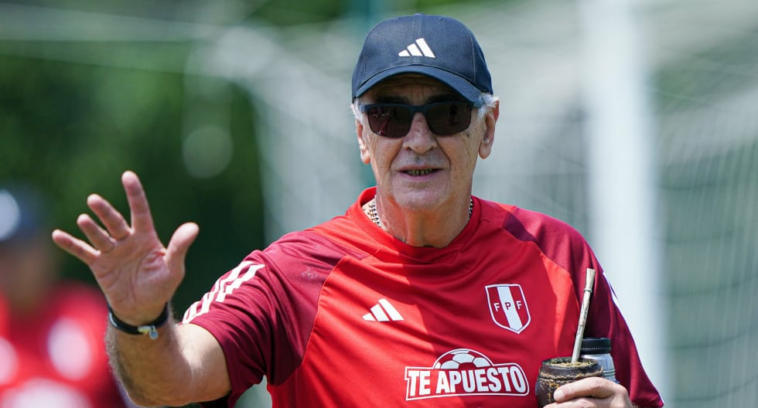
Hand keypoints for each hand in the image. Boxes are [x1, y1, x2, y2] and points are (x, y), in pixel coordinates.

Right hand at [52, 171, 197, 324]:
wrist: (143, 308)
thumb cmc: (161, 286)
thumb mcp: (173, 268)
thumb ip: (179, 247)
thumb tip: (193, 227)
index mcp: (146, 237)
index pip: (140, 211)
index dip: (135, 194)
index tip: (128, 176)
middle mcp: (127, 240)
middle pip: (115, 221)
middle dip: (105, 211)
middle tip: (94, 200)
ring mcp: (112, 251)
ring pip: (99, 235)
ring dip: (91, 227)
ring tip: (84, 219)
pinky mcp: (99, 265)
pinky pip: (83, 252)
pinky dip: (70, 244)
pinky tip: (57, 235)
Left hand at [545, 377, 631, 407]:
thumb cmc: (610, 404)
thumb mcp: (606, 394)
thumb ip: (588, 391)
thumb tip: (558, 395)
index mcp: (616, 391)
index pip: (593, 385)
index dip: (573, 389)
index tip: (556, 395)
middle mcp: (618, 405)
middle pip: (586, 404)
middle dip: (564, 406)